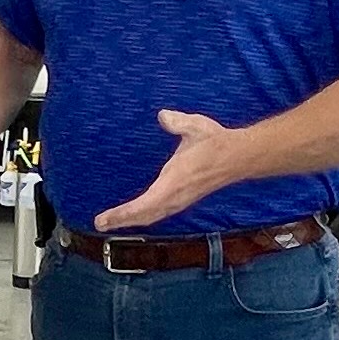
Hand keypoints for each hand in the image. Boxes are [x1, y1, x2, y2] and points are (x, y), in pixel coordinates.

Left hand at [94, 109, 244, 232]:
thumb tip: (163, 115)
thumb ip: (177, 122)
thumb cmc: (215, 142)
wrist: (238, 156)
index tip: (104, 219)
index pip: (144, 205)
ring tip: (112, 222)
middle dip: (121, 221)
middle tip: (100, 224)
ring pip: (152, 217)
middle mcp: (176, 196)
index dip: (123, 214)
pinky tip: (136, 216)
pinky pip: (159, 213)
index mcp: (175, 182)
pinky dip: (144, 217)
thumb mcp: (194, 127)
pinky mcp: (183, 199)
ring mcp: (180, 200)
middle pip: (144, 216)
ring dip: (132, 221)